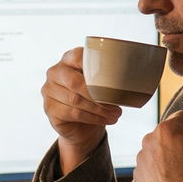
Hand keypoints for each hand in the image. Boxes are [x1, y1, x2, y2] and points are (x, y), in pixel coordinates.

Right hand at [41, 47, 122, 172]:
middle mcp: (55, 73)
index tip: (110, 76)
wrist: (81, 125)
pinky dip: (93, 118)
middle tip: (117, 105)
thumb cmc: (94, 98)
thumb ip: (108, 75)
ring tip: (116, 114)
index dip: (91, 64)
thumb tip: (134, 75)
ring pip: (75, 100)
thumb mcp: (101, 83)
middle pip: (75, 82)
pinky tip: (106, 119)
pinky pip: (73, 113)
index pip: (76, 56)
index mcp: (67, 59)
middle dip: (98, 95)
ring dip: (99, 109)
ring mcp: (49, 91)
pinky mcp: (50, 109)